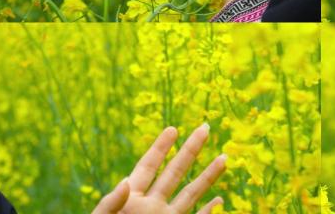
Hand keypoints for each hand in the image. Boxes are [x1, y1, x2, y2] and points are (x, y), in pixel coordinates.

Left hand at [92, 125, 226, 213]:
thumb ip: (110, 203)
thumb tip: (125, 182)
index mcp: (131, 199)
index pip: (148, 166)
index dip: (160, 147)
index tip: (173, 129)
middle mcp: (152, 206)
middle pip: (175, 172)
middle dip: (191, 150)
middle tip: (205, 128)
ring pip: (191, 194)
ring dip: (208, 177)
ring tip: (224, 158)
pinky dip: (209, 212)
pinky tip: (220, 201)